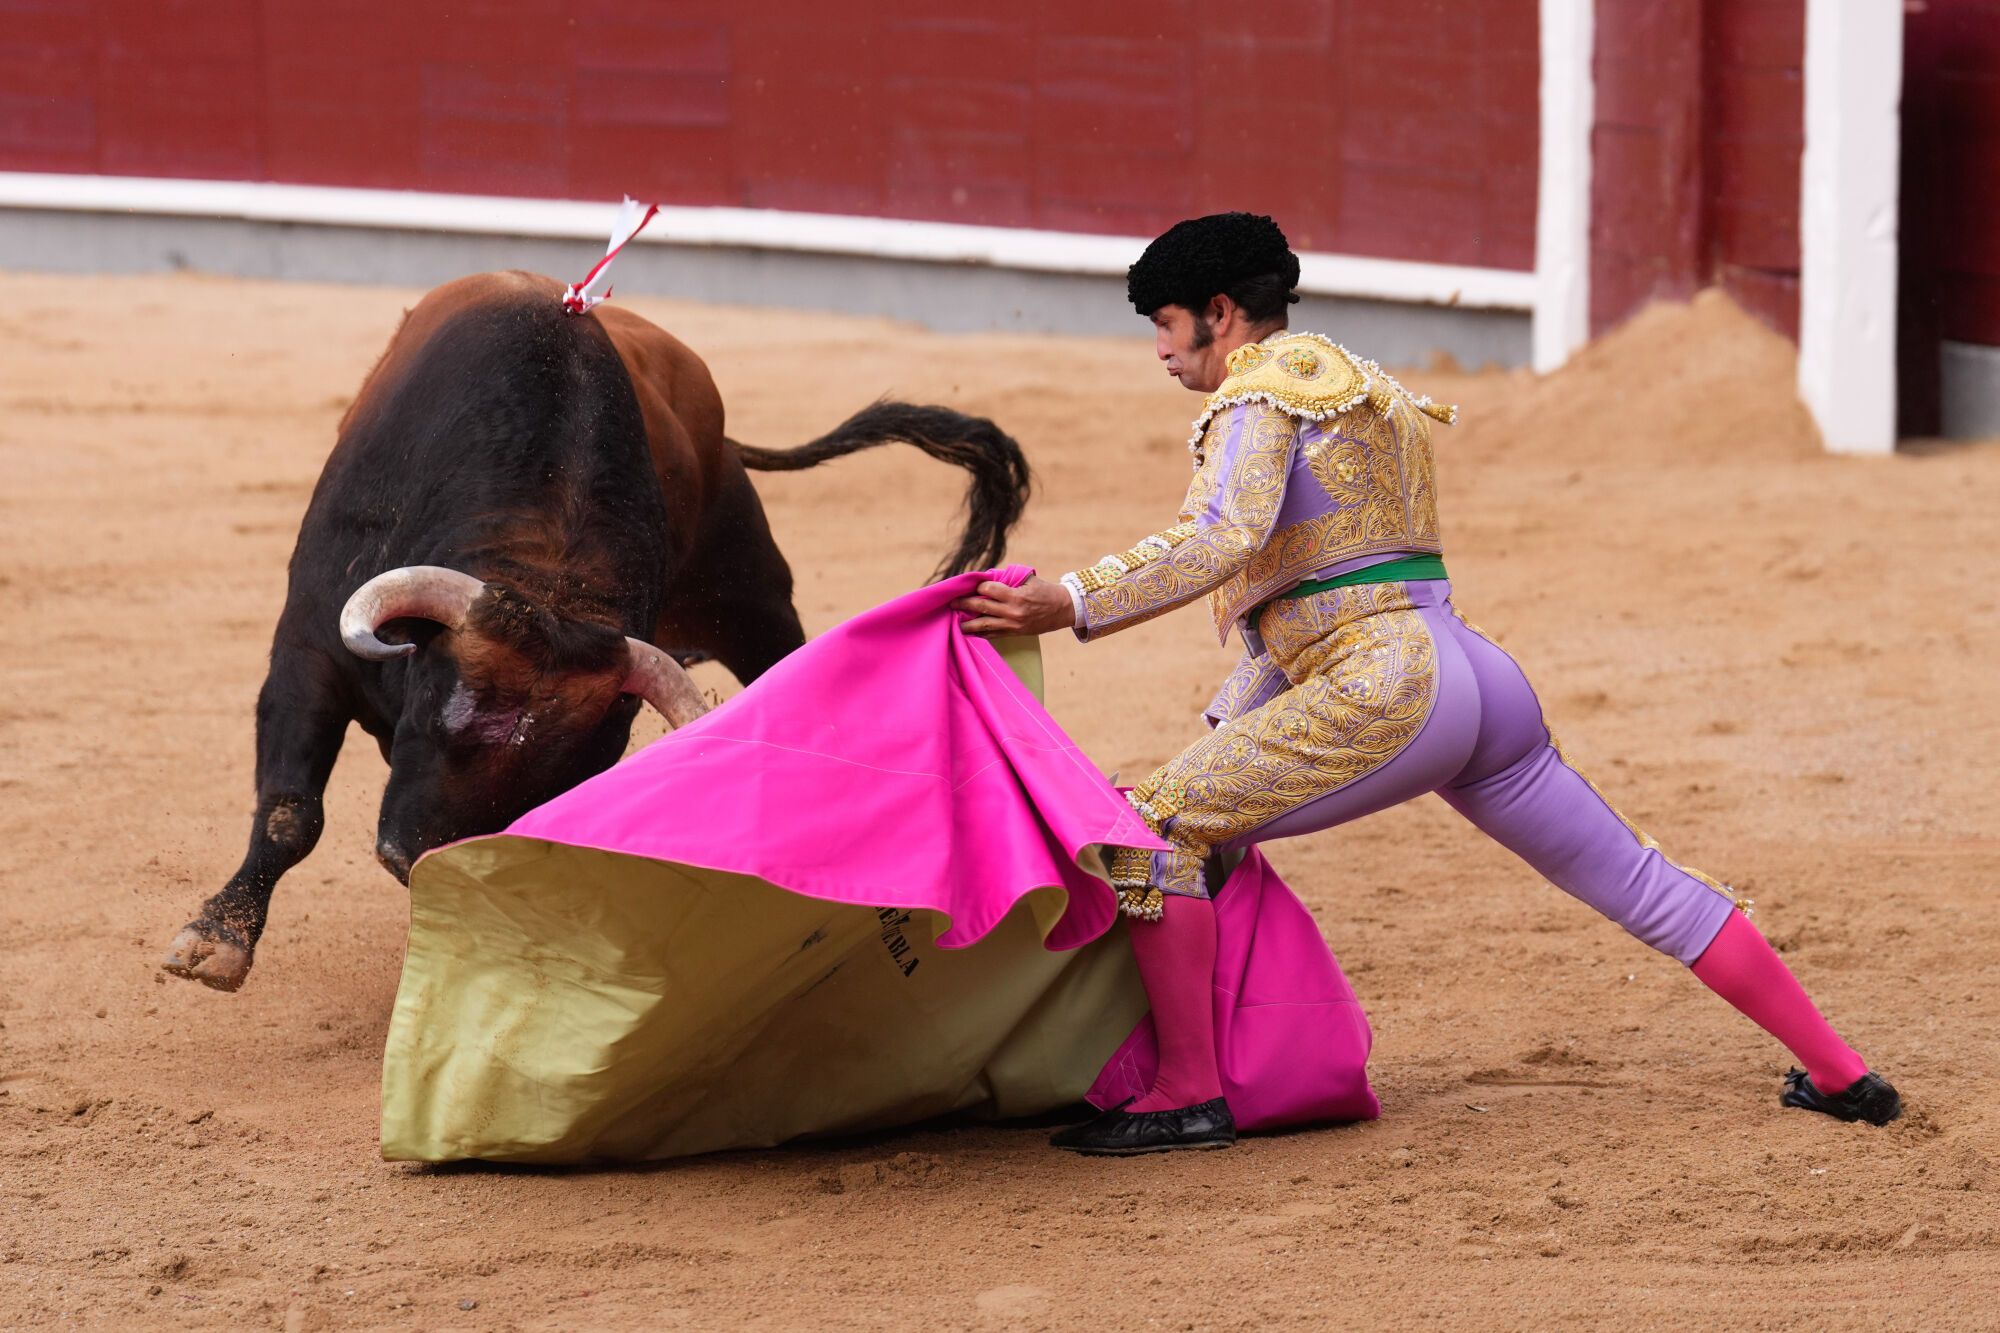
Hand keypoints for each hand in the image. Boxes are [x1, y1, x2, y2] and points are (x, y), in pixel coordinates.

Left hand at [953, 576, 1075, 635]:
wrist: (1063, 609)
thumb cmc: (1044, 590)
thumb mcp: (1028, 579)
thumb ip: (1008, 578)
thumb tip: (987, 578)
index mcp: (1016, 595)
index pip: (989, 590)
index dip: (978, 587)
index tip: (971, 586)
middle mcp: (1013, 611)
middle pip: (982, 607)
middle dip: (965, 604)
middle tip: (952, 603)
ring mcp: (1013, 624)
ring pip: (984, 624)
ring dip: (968, 623)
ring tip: (957, 622)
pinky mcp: (1014, 633)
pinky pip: (993, 634)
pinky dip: (981, 633)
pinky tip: (971, 631)